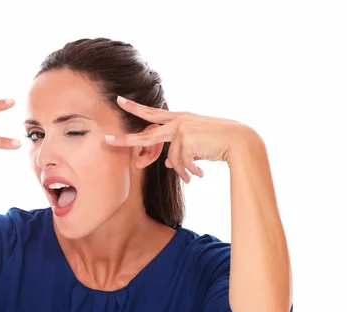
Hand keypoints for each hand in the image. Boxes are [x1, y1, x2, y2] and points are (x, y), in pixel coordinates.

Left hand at [105, 96, 259, 182]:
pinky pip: (180, 164)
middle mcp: (178, 121)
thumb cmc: (219, 143)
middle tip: (106, 140)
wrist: (239, 142)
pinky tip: (201, 174)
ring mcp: (181, 129)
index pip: (152, 114)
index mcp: (179, 119)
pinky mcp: (185, 139)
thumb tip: (167, 164)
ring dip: (184, 171)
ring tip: (196, 176)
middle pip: (147, 134)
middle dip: (126, 140)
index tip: (119, 100)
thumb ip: (180, 151)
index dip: (135, 108)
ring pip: (171, 159)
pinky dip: (190, 172)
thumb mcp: (196, 146)